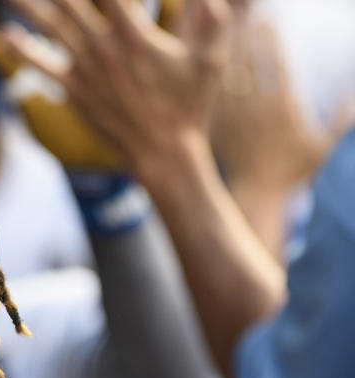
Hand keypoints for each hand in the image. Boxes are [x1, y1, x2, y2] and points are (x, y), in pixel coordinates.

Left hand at [1, 0, 231, 176]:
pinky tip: (4, 34)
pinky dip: (21, 50)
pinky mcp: (74, 90)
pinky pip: (42, 67)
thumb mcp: (211, 59)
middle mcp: (105, 47)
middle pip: (72, 1)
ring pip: (51, 26)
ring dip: (28, 6)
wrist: (162, 152)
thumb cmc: (190, 104)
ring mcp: (86, 69)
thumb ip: (212, 19)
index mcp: (135, 35)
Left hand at [211, 11, 353, 195]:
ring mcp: (232, 116)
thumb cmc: (294, 170)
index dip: (271, 38)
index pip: (276, 63)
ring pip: (224, 75)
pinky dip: (209, 74)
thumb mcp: (323, 144)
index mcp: (283, 108)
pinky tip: (202, 57)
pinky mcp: (216, 123)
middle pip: (247, 62)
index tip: (269, 19)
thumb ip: (342, 116)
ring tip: (218, 27)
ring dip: (221, 50)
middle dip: (244, 35)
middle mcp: (255, 108)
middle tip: (241, 14)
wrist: (255, 193)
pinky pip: (211, 93)